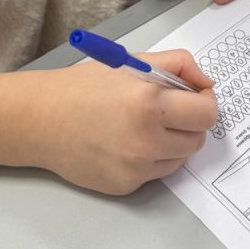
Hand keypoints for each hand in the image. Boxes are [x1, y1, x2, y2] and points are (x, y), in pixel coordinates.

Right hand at [38, 52, 217, 193]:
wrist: (43, 120)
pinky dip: (153, 158)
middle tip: (171, 109)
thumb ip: (176, 64)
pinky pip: (158, 172)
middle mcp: (146, 140)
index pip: (206, 113)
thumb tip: (205, 82)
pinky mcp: (127, 186)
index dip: (205, 101)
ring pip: (181, 158)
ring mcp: (137, 168)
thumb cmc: (85, 86)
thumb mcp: (131, 62)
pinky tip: (128, 141)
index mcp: (150, 103)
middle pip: (198, 138)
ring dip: (174, 141)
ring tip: (146, 124)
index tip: (196, 96)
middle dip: (191, 122)